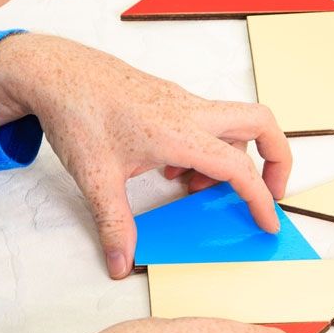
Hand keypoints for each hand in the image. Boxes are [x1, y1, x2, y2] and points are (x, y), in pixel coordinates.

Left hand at [0, 34, 291, 277]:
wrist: (56, 70)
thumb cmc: (77, 112)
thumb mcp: (96, 178)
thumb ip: (114, 224)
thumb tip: (121, 262)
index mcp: (181, 132)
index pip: (239, 168)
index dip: (260, 199)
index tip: (268, 223)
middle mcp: (191, 112)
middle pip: (262, 123)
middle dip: (278, 159)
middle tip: (268, 192)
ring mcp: (184, 102)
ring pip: (235, 124)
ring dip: (233, 157)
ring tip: (196, 187)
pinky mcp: (172, 100)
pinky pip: (209, 123)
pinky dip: (207, 148)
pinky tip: (173, 168)